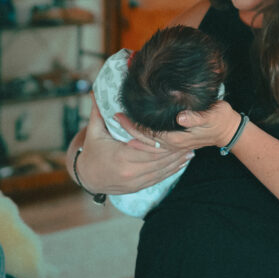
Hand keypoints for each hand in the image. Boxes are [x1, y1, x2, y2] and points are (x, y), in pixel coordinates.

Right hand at [77, 95, 193, 194]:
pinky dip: (172, 170)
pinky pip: (159, 179)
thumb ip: (98, 112)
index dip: (164, 141)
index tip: (176, 131)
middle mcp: (130, 172)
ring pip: (162, 171)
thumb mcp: (94, 131)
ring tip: (191, 149)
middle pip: (160, 160)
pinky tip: (183, 162)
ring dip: (178, 161)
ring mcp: (135, 182)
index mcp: (121, 157)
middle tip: (190, 139)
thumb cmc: (92, 151)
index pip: (149, 148)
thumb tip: (96, 90)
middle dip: (175, 150)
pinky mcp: (139, 187)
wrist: (87, 178)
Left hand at [120, 100, 241, 152]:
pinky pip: (154, 148)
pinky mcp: (176, 145)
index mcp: (177, 140)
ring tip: (119, 126)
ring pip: (147, 146)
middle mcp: (172, 146)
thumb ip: (196, 118)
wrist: (228, 129)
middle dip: (128, 130)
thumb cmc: (220, 119)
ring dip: (133, 136)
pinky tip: (134, 137)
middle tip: (114, 117)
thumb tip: (181, 117)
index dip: (133, 126)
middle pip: (144, 141)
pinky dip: (143, 143)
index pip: (149, 134)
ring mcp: (173, 147)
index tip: (118, 114)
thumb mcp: (211, 116)